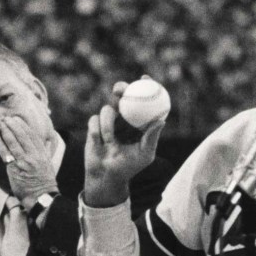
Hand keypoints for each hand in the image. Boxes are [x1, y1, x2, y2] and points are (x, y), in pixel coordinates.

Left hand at [0, 116, 57, 211]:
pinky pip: (6, 152)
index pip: (33, 136)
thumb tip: (46, 143)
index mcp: (42, 154)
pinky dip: (1, 143)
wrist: (42, 197)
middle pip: (23, 135)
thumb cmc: (44, 183)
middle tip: (6, 118)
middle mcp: (34, 156)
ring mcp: (25, 161)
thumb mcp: (48, 165)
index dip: (24, 126)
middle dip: (14, 125)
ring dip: (6, 130)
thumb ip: (45, 153)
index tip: (18, 120)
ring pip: (14, 141)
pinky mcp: (15, 168)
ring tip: (0, 123)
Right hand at [84, 81, 164, 207]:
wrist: (106, 176)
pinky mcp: (94, 125)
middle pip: (122, 94)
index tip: (145, 79)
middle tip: (120, 91)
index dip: (146, 86)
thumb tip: (161, 120)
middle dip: (121, 88)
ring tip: (109, 141)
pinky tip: (99, 142)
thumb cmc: (129, 167)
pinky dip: (97, 130)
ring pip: (107, 109)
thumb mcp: (145, 155)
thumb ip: (152, 138)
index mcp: (139, 121)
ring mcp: (109, 121)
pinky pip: (94, 120)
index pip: (144, 99)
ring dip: (108, 124)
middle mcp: (125, 118)